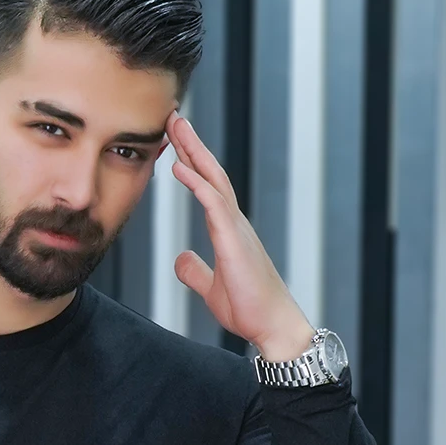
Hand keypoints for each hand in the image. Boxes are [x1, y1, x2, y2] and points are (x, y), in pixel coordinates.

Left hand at [167, 109, 314, 360]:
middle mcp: (234, 222)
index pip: (207, 186)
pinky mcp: (235, 241)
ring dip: (194, 152)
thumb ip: (195, 271)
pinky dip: (197, 183)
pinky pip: (214, 204)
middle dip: (192, 144)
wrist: (272, 327)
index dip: (191, 162)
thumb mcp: (210, 287)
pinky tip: (180, 167)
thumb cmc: (248, 308)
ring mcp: (237, 228)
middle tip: (173, 118)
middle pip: (211, 173)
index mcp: (227, 230)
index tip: (174, 142)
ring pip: (214, 179)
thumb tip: (180, 258)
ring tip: (175, 128)